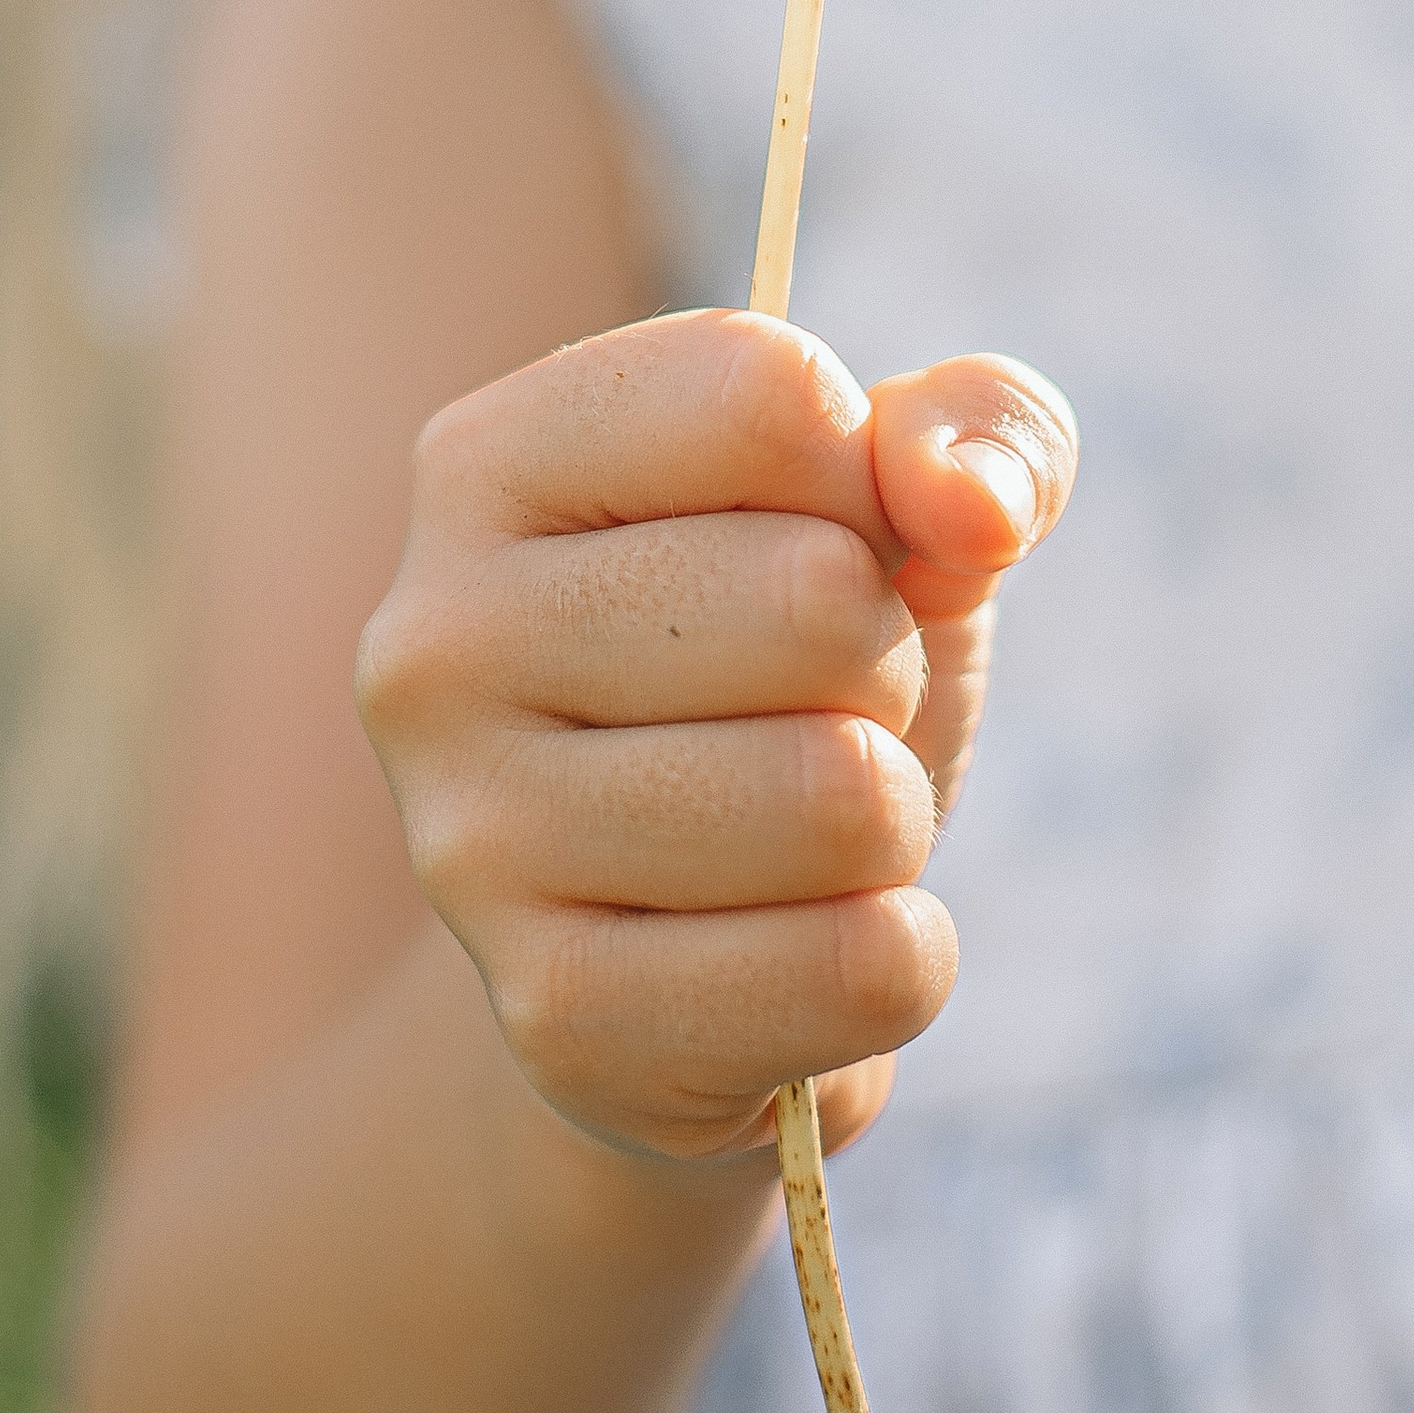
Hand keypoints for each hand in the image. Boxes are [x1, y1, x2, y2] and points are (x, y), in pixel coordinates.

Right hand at [355, 310, 1074, 1168]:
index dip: (873, 478)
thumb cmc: (789, 678)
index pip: (768, 394)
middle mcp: (438, 640)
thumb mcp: (895, 514)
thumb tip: (975, 506)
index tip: (827, 539)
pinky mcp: (556, 1018)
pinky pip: (859, 968)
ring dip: (891, 820)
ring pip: (842, 798)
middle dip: (887, 661)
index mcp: (490, 461)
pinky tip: (804, 946)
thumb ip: (975, 432)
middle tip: (818, 708)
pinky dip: (895, 959)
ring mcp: (473, 840)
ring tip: (806, 828)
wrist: (689, 955)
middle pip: (819, 599)